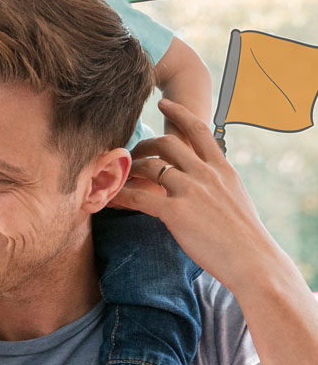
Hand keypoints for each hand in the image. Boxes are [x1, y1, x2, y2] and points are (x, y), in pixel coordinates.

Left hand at [108, 98, 275, 290]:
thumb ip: (217, 183)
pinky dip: (121, 196)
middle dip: (145, 144)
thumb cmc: (244, 236)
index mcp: (222, 169)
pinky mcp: (175, 212)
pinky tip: (110, 199)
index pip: (198, 130)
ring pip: (150, 166)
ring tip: (119, 176)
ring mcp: (190, 191)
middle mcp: (205, 174)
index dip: (179, 114)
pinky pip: (139, 197)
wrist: (254, 260)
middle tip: (132, 152)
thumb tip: (206, 180)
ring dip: (130, 169)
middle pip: (167, 143)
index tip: (164, 104)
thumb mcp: (235, 198)